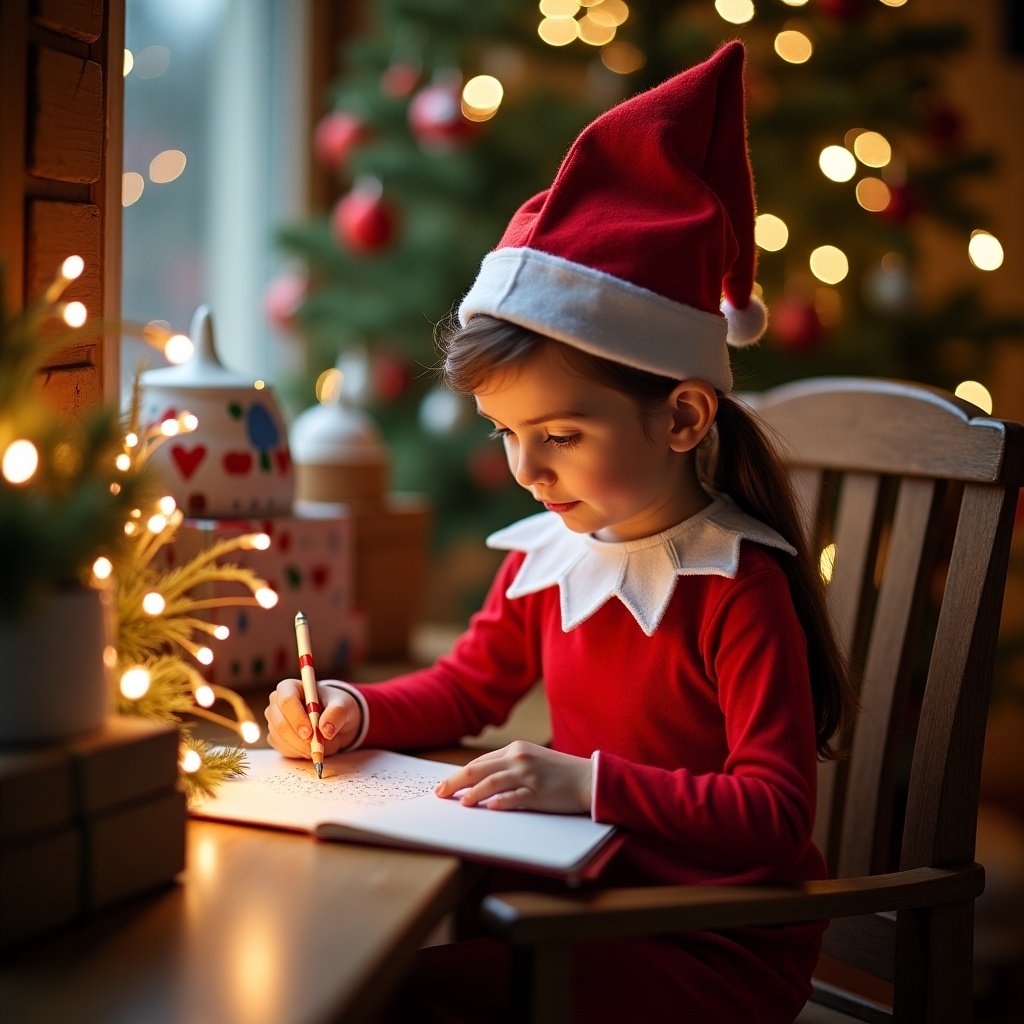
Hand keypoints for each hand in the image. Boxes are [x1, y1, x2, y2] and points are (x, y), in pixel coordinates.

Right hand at [265, 679, 359, 758]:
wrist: (335, 722)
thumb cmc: (336, 706)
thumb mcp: (344, 705)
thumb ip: (337, 713)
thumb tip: (326, 730)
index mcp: (291, 687)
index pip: (286, 700)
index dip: (297, 717)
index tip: (311, 733)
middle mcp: (277, 703)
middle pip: (279, 722)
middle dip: (298, 737)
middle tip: (316, 745)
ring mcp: (274, 721)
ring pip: (280, 738)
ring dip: (301, 747)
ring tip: (319, 744)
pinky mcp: (276, 738)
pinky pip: (283, 749)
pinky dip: (298, 752)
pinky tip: (311, 747)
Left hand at [434, 740, 592, 813]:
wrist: (587, 778)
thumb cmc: (557, 772)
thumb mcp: (531, 760)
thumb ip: (507, 766)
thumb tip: (478, 783)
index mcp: (515, 749)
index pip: (479, 763)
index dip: (458, 775)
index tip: (443, 786)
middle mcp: (519, 758)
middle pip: (478, 770)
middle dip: (455, 782)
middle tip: (440, 794)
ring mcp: (529, 775)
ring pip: (492, 783)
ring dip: (473, 793)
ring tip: (461, 803)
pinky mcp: (538, 792)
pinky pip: (514, 797)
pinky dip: (499, 802)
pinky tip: (488, 808)